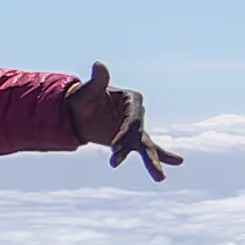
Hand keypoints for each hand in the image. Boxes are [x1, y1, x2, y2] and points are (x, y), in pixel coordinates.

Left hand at [64, 65, 182, 180]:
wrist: (76, 112)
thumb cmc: (83, 99)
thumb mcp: (89, 90)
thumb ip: (98, 80)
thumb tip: (98, 65)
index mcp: (131, 99)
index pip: (132, 119)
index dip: (125, 133)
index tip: (113, 146)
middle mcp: (137, 113)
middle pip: (139, 133)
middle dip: (133, 148)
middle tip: (124, 159)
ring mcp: (135, 128)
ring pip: (145, 145)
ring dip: (152, 162)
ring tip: (160, 179)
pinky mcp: (130, 141)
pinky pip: (144, 151)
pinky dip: (157, 160)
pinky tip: (168, 170)